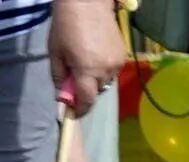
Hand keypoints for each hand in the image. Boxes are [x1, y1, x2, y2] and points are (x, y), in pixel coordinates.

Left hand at [49, 0, 125, 116]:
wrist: (88, 4)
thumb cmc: (66, 26)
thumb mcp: (55, 51)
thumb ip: (60, 76)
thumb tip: (64, 96)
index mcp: (87, 70)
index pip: (87, 100)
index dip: (81, 109)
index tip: (75, 113)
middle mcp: (106, 71)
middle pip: (97, 90)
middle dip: (86, 89)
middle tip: (75, 76)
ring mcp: (117, 64)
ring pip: (105, 81)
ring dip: (96, 78)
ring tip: (86, 61)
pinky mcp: (123, 57)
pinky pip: (112, 71)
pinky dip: (103, 68)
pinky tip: (97, 54)